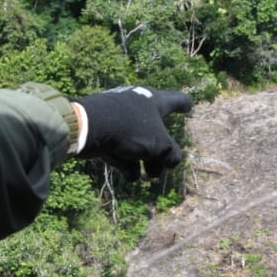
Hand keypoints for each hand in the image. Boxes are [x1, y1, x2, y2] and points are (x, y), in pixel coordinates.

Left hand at [74, 87, 192, 180]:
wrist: (88, 127)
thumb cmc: (130, 130)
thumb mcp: (160, 146)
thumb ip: (172, 154)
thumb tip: (172, 160)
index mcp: (154, 101)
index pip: (176, 100)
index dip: (184, 104)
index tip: (188, 107)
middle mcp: (137, 106)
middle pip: (156, 130)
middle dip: (161, 151)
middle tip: (164, 167)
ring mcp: (119, 117)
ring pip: (138, 141)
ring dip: (145, 160)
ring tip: (147, 176)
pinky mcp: (104, 130)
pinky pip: (120, 146)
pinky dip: (126, 160)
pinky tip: (130, 176)